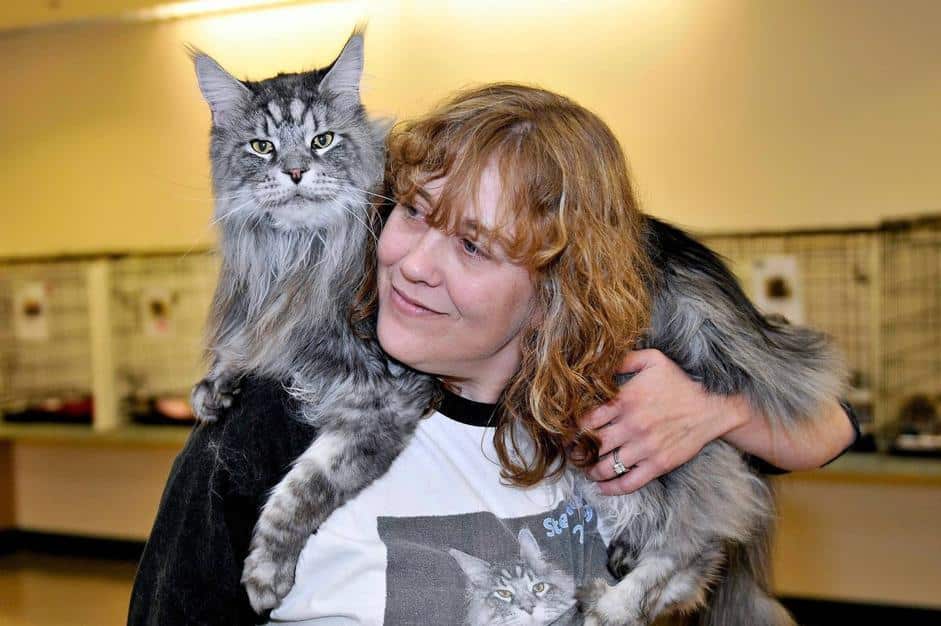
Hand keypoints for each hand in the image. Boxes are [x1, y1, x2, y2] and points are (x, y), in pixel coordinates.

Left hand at [579, 349, 746, 495]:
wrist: (711, 408)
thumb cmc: (679, 383)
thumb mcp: (653, 360)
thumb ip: (624, 359)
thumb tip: (599, 362)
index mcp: (625, 401)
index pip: (586, 419)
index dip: (572, 429)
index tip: (567, 433)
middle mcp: (632, 426)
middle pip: (592, 445)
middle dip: (577, 452)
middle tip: (572, 454)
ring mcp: (644, 447)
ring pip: (606, 466)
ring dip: (590, 471)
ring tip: (585, 469)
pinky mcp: (658, 464)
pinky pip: (629, 482)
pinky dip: (611, 488)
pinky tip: (602, 487)